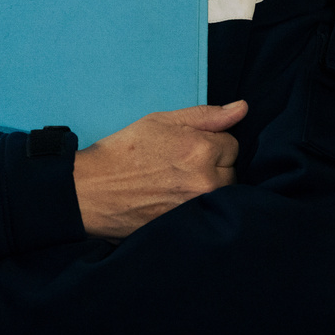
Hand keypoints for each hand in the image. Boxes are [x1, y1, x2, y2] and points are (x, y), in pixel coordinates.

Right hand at [71, 100, 246, 239]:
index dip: (211, 143)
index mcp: (200, 149)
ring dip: (209, 189)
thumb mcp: (161, 121)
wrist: (92, 190)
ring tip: (179, 185)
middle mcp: (205, 180)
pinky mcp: (189, 226)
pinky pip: (210, 214)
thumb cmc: (123, 151)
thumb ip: (205, 115)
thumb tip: (242, 108)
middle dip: (214, 167)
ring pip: (224, 194)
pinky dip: (200, 207)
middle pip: (231, 172)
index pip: (232, 144)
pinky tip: (177, 202)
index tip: (188, 148)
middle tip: (182, 167)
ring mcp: (198, 207)